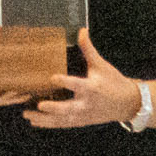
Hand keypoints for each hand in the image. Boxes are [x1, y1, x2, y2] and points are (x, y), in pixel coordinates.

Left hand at [24, 31, 143, 130]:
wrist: (127, 103)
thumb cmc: (114, 82)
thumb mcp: (101, 65)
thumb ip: (88, 49)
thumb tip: (82, 31)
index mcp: (92, 87)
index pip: (77, 85)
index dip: (65, 81)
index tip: (52, 77)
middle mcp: (86, 103)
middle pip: (68, 108)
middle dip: (53, 108)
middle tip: (39, 104)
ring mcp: (83, 115)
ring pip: (62, 119)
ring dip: (44, 119)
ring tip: (27, 115)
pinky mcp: (81, 121)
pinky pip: (63, 124)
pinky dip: (49, 124)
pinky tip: (35, 121)